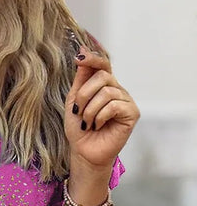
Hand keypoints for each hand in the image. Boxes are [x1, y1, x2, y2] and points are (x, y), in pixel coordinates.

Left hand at [65, 47, 139, 168]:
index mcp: (103, 85)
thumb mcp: (74, 101)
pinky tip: (97, 126)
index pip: (103, 64)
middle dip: (84, 94)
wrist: (83, 151)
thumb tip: (82, 54)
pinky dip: (99, 117)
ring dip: (89, 110)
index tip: (78, 57)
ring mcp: (126, 100)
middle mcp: (117, 89)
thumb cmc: (79, 128)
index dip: (92, 58)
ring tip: (87, 123)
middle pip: (102, 75)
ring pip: (106, 92)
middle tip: (78, 112)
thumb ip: (80, 80)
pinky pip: (114, 105)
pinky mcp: (132, 113)